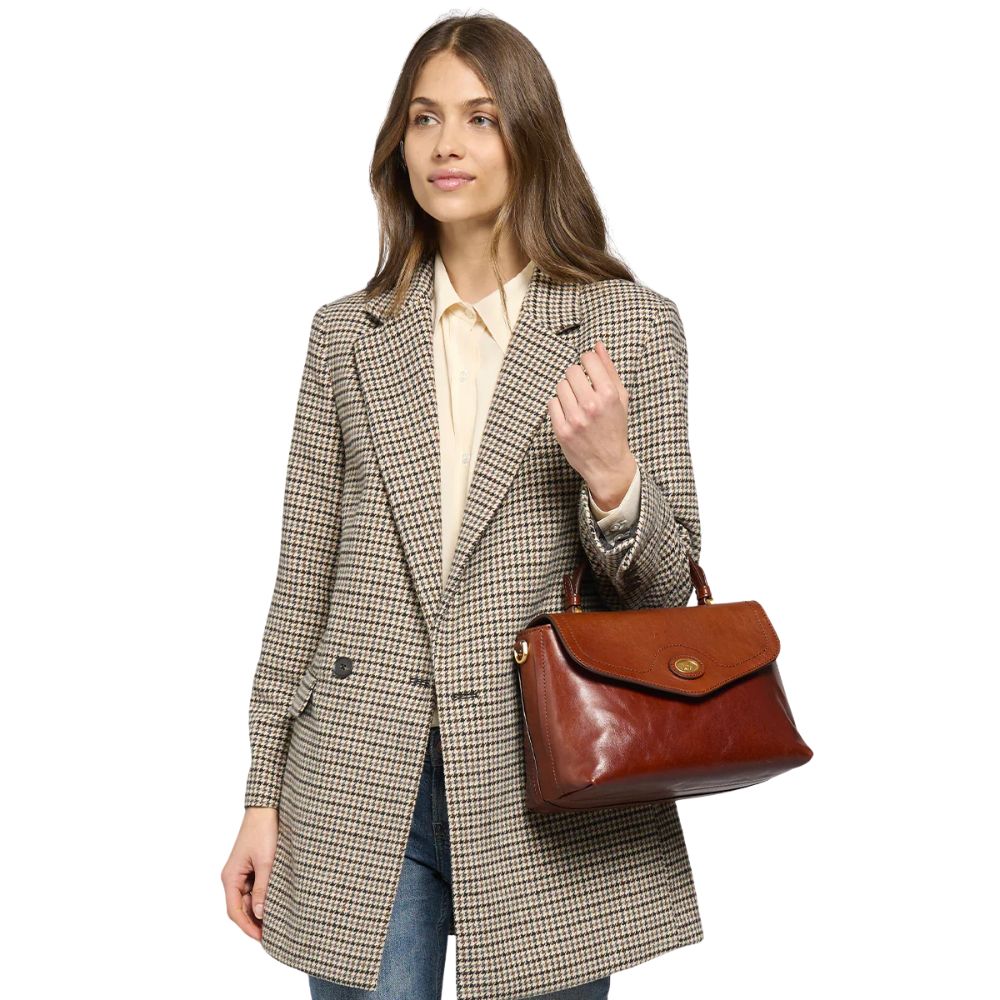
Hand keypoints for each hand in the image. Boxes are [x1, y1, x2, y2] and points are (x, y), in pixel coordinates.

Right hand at [221, 806, 278, 940]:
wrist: (265, 808)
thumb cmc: (264, 831)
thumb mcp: (266, 862)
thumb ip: (263, 888)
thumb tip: (260, 914)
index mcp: (230, 877)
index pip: (235, 911)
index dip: (247, 927)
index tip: (262, 938)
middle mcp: (232, 877)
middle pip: (240, 907)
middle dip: (254, 921)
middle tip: (272, 933)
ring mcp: (240, 872)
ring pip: (248, 899)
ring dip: (259, 908)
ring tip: (277, 920)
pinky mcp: (249, 867)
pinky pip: (253, 888)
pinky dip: (263, 896)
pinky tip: (275, 901)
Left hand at [547, 340, 636, 507]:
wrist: (608, 464)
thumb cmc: (615, 428)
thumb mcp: (620, 398)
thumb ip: (609, 370)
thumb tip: (598, 345)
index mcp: (609, 394)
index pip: (588, 359)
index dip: (587, 361)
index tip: (589, 370)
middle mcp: (591, 405)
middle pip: (571, 371)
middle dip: (576, 377)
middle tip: (583, 389)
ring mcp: (575, 419)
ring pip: (560, 386)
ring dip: (567, 391)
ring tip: (576, 403)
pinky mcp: (562, 430)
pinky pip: (552, 403)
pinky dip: (559, 406)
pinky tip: (569, 414)